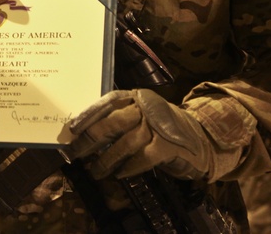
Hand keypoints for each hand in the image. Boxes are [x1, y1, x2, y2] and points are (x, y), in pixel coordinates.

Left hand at [68, 89, 212, 180]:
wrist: (199, 138)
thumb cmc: (160, 128)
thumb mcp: (140, 116)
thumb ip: (118, 120)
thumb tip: (84, 133)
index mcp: (136, 97)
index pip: (108, 102)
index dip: (88, 114)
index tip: (71, 129)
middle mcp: (146, 108)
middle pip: (113, 122)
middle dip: (91, 140)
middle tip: (75, 154)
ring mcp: (158, 126)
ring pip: (125, 143)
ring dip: (107, 159)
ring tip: (95, 171)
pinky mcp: (168, 146)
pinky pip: (142, 158)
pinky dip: (129, 167)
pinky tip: (119, 174)